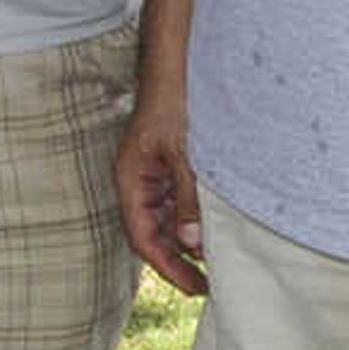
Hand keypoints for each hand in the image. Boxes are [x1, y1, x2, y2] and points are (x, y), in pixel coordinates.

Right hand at [114, 96, 206, 295]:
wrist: (178, 63)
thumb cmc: (174, 100)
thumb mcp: (185, 152)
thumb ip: (187, 198)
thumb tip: (191, 242)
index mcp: (132, 179)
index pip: (143, 237)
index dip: (168, 266)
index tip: (196, 286)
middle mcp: (139, 181)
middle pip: (154, 233)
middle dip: (178, 260)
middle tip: (209, 284)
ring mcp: (155, 173)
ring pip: (169, 219)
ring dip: (189, 239)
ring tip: (217, 260)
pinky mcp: (172, 164)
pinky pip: (180, 201)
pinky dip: (196, 217)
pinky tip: (216, 226)